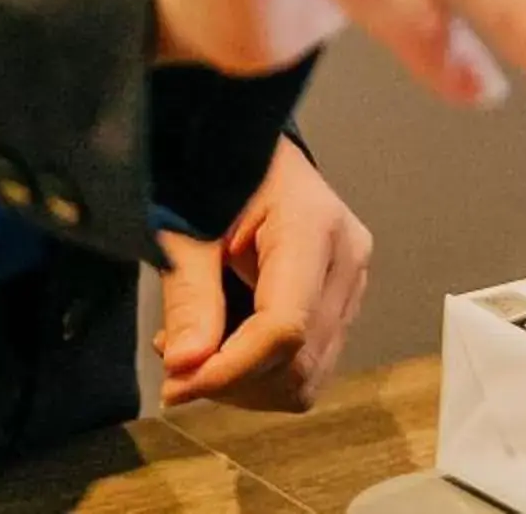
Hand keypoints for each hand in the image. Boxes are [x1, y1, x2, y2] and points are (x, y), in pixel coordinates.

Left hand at [156, 139, 371, 409]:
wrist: (246, 141)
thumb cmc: (217, 170)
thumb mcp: (187, 222)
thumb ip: (189, 293)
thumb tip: (186, 366)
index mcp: (314, 225)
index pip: (284, 328)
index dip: (230, 369)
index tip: (177, 382)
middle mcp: (347, 260)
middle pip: (300, 363)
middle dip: (233, 383)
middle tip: (175, 370)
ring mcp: (351, 283)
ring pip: (307, 377)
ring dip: (245, 384)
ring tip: (194, 351)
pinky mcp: (340, 303)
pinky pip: (307, 365)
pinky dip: (259, 373)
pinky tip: (220, 346)